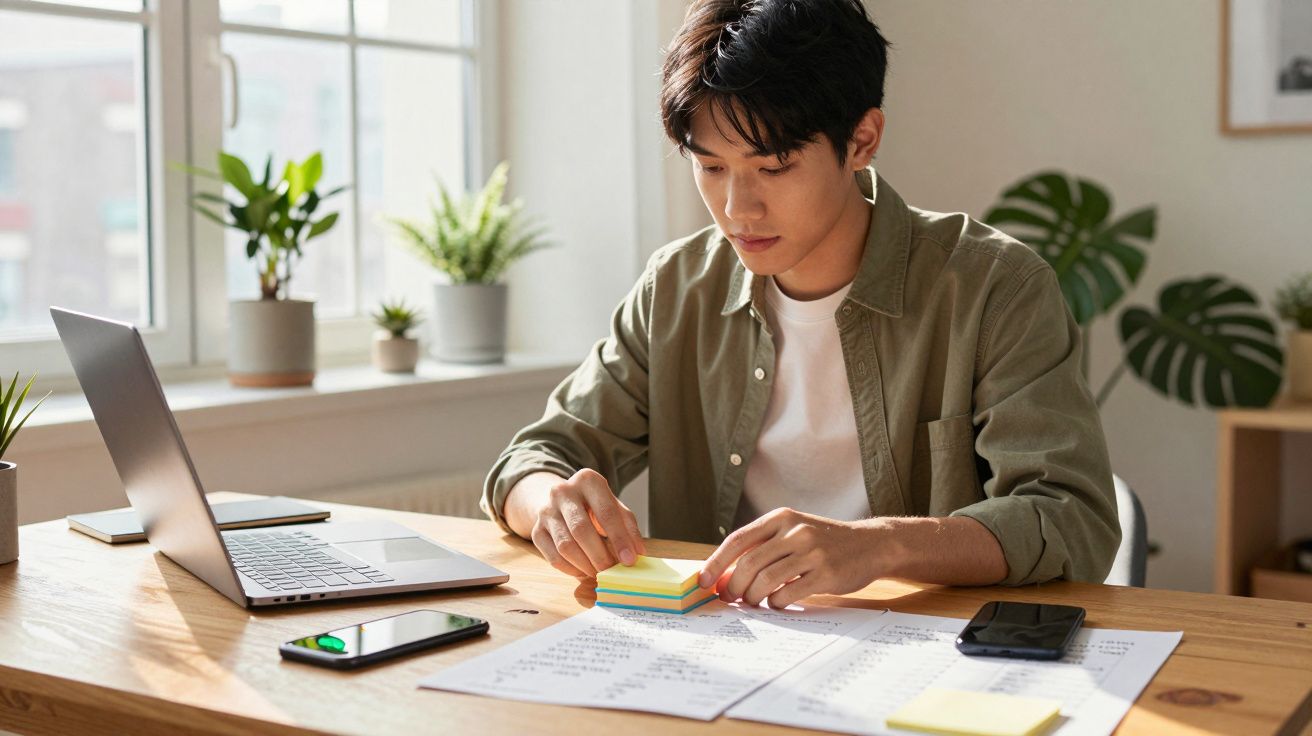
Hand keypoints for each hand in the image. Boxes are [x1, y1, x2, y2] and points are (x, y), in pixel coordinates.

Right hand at [513, 468, 645, 579]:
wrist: (561, 501)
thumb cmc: (594, 505)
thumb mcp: (614, 506)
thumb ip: (627, 526)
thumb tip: (636, 553)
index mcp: (587, 480)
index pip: (606, 512)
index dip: (619, 538)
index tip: (630, 560)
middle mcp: (563, 491)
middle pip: (582, 530)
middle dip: (600, 556)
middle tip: (612, 571)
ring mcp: (546, 511)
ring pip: (565, 546)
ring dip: (586, 565)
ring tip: (600, 573)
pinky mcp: (536, 530)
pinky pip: (553, 557)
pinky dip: (571, 570)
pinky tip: (584, 571)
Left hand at [698, 508, 885, 608]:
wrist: (871, 545)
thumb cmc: (824, 542)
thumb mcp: (794, 531)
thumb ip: (765, 546)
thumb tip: (726, 574)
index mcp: (781, 517)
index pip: (738, 539)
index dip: (716, 562)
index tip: (703, 581)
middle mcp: (795, 531)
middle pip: (748, 562)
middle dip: (733, 585)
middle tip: (730, 598)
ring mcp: (812, 551)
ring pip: (766, 579)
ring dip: (752, 596)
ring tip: (753, 602)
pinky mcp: (826, 573)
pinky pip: (788, 592)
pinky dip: (775, 602)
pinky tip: (777, 602)